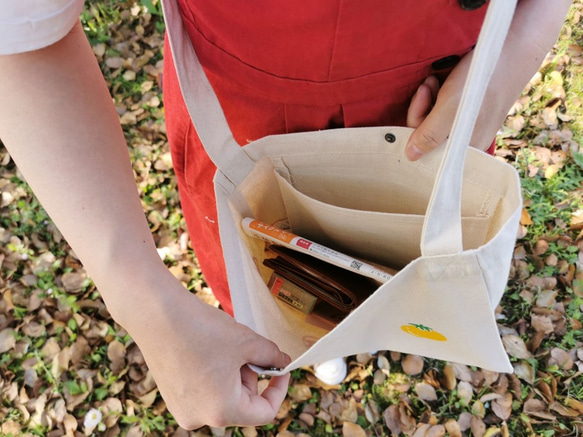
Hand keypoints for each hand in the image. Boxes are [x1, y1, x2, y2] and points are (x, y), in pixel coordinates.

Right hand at [116, 269, 290, 429]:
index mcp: (222, 411)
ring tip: (225, 347)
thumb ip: (271, 356)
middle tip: (247, 349)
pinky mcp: (172, 396)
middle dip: (250, 377)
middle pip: (241, 404)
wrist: (157, 315)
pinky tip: (208, 350)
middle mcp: (199, 418)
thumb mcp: (247, 341)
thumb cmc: (201, 330)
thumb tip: (282, 361)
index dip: (278, 389)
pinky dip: (214, 375)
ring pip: (223, 396)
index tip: (281, 369)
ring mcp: (182, 409)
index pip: (264, 412)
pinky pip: (203, 391)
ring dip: (232, 375)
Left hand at [404, 0, 572, 161]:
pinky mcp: (471, 110)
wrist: (512, 48)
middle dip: (423, 108)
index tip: (422, 99)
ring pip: (435, 120)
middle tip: (427, 84)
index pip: (428, 147)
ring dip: (429, 98)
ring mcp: (470, 124)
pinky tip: (442, 80)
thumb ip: (429, 135)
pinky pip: (445, 110)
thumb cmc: (481, 81)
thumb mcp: (449, 111)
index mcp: (467, 148)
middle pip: (429, 134)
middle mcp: (468, 140)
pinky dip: (439, 94)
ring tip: (434, 80)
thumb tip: (412, 156)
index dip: (417, 125)